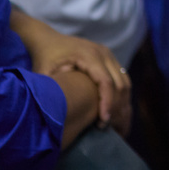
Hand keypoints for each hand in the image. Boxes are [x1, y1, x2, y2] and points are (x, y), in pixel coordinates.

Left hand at [13, 12, 131, 133]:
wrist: (48, 39)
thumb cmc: (44, 58)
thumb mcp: (43, 73)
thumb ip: (53, 88)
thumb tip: (60, 110)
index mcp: (89, 55)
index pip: (105, 82)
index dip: (107, 102)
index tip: (103, 121)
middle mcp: (104, 53)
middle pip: (120, 83)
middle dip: (118, 107)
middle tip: (114, 130)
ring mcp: (109, 55)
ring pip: (125, 82)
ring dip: (123, 103)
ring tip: (118, 125)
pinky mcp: (110, 60)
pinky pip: (122, 79)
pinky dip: (121, 96)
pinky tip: (116, 112)